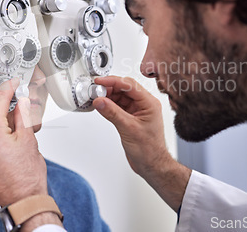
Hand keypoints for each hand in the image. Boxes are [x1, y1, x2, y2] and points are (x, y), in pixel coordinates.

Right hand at [92, 76, 190, 210]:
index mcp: (149, 103)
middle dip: (109, 88)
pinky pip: (118, 106)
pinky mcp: (130, 117)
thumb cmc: (149, 150)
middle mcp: (144, 104)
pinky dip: (108, 105)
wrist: (151, 165)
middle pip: (124, 88)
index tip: (100, 81)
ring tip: (96, 98)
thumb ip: (113, 113)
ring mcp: (137, 111)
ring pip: (120, 97)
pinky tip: (101, 106)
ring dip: (107, 96)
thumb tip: (100, 101)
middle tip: (95, 90)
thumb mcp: (128, 128)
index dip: (113, 81)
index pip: (129, 85)